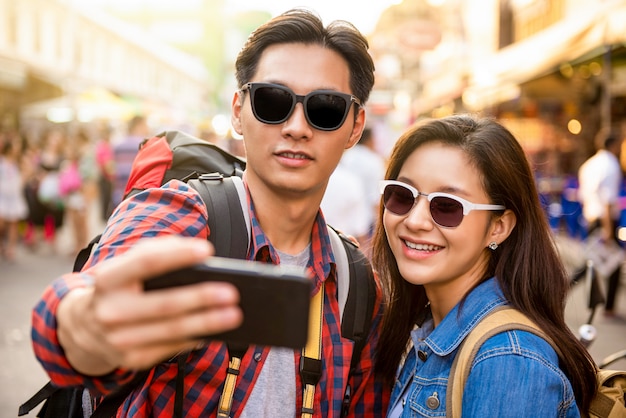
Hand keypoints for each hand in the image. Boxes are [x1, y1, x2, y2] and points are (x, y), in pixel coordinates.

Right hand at [57, 236, 242, 374]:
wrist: (83, 326)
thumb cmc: (120, 286)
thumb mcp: (127, 265)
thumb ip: (157, 251)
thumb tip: (199, 255)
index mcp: (108, 278)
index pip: (145, 262)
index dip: (177, 255)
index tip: (207, 250)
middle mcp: (110, 310)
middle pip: (165, 303)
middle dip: (201, 297)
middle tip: (231, 292)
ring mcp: (118, 339)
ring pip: (172, 330)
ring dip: (208, 323)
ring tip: (234, 314)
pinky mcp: (130, 359)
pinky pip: (171, 348)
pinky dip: (196, 337)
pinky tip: (215, 330)